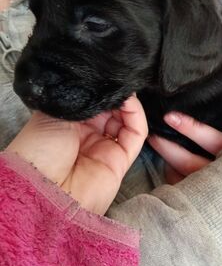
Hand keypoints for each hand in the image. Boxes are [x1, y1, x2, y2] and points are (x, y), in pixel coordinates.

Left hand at [7, 96, 147, 214]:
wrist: (42, 189)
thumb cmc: (39, 150)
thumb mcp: (53, 114)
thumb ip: (81, 99)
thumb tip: (103, 87)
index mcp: (68, 124)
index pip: (94, 103)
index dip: (101, 90)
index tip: (106, 76)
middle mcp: (87, 136)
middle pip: (111, 110)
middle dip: (115, 95)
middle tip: (116, 82)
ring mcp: (104, 148)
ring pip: (126, 120)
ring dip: (127, 103)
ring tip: (123, 92)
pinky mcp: (120, 160)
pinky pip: (135, 135)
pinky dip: (136, 116)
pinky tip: (129, 102)